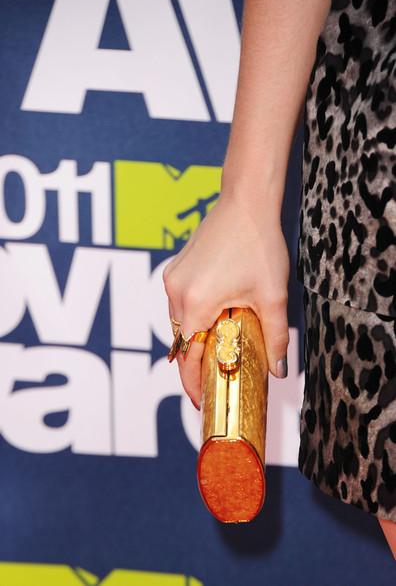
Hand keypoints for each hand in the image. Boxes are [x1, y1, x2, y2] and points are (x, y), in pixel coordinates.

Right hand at [162, 191, 289, 408]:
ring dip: (196, 338)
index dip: (193, 384)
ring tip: (218, 349)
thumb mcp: (272, 296)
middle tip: (215, 378)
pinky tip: (213, 318)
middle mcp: (176, 293)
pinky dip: (193, 316)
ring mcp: (172, 279)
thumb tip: (278, 370)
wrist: (245, 203)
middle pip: (182, 342)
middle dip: (196, 363)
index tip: (202, 401)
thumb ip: (274, 337)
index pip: (188, 358)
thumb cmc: (258, 244)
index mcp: (196, 304)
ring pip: (179, 323)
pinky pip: (179, 303)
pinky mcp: (175, 269)